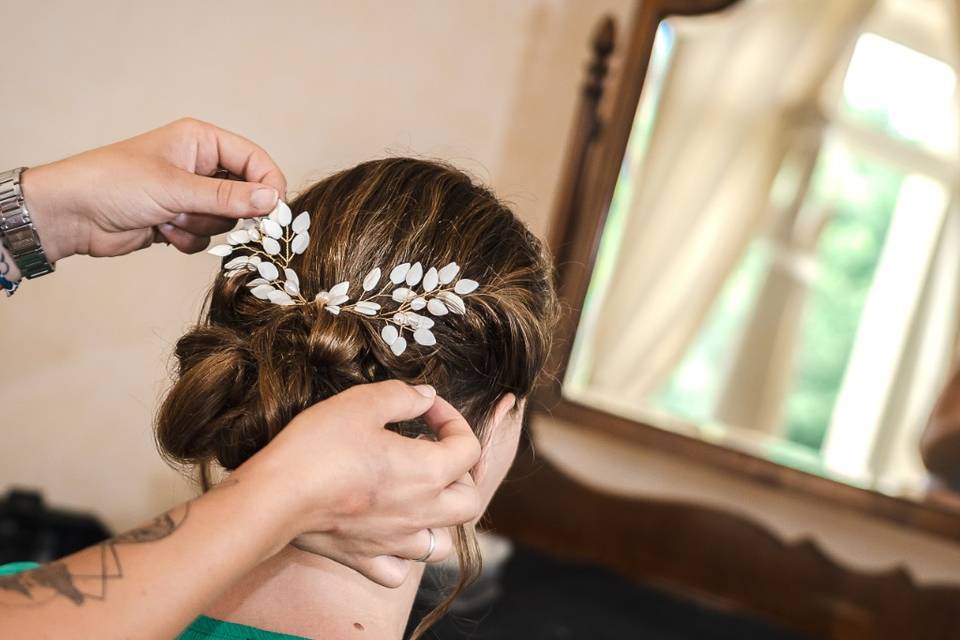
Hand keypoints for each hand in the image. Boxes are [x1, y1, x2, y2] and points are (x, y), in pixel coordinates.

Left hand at [19, 118, 286, 260]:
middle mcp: (200, 165)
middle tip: (206, 215)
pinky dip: (187, 239)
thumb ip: (228, 197)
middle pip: (244, 194)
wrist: (70, 215)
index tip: (273, 212)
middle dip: (225, 211)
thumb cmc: (114, 184)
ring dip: (199, 225)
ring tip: (168, 218)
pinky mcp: (179, 220)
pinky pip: (206, 236)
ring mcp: (190, 195)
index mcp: (201, 141)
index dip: (268, 184)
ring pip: (224, 220)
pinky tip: (160, 232)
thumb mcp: (176, 188)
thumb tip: (273, 199)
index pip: (254, 160)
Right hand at [233, 381, 482, 587]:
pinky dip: (402, 556)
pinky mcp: (364, 558)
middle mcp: (421, 512)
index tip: (426, 409)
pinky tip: (388, 532)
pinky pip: (399, 570)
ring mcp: (394, 541)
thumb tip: (426, 397)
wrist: (274, 496)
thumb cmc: (319, 446)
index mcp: (429, 472)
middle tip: (435, 453)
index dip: (453, 419)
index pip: (469, 448)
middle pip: (470, 501)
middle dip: (462, 474)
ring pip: (442, 543)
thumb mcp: (363, 402)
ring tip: (418, 495)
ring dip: (440, 519)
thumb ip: (403, 396)